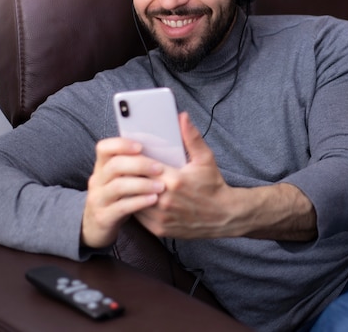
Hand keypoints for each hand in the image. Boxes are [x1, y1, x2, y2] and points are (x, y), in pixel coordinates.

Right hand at [81, 138, 165, 248]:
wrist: (96, 228)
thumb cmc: (118, 197)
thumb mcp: (122, 179)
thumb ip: (134, 165)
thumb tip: (163, 150)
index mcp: (102, 166)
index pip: (104, 147)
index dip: (121, 144)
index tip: (141, 146)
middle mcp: (97, 180)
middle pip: (115, 165)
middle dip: (139, 165)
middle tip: (160, 168)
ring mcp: (98, 199)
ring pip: (118, 186)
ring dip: (142, 184)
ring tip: (161, 186)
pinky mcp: (103, 217)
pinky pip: (121, 207)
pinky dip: (139, 202)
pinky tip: (154, 199)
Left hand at [134, 112, 237, 238]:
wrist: (223, 216)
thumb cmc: (213, 186)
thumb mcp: (205, 159)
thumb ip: (191, 138)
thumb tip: (182, 117)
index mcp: (174, 180)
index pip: (142, 166)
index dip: (133, 159)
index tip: (129, 154)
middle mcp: (165, 200)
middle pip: (133, 183)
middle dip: (128, 174)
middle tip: (124, 167)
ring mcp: (161, 216)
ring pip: (132, 200)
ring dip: (129, 191)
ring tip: (127, 182)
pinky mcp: (159, 229)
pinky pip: (137, 215)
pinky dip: (135, 205)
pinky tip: (137, 197)